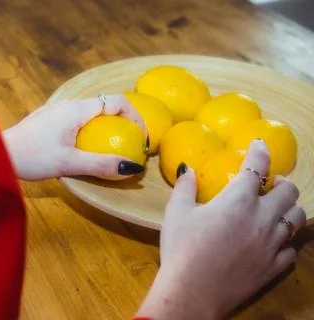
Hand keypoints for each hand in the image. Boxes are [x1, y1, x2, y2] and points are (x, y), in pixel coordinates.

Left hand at [2, 95, 146, 180]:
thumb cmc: (31, 157)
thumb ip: (101, 164)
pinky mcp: (49, 120)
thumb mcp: (69, 163)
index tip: (141, 139)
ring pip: (92, 113)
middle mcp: (68, 104)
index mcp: (77, 109)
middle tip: (130, 145)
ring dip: (106, 127)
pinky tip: (86, 149)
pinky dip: (91, 131)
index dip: (135, 117)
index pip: (117, 102)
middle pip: (106, 106)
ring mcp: (57, 110)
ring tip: (111, 149)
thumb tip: (131, 168)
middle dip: (123, 122)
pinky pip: (78, 120)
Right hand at [136, 139, 305, 318]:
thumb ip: (185, 187)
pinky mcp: (273, 267)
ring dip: (288, 209)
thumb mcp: (176, 213)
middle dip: (281, 181)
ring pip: (297, 219)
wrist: (191, 292)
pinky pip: (291, 250)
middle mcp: (262, 218)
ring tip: (275, 210)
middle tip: (268, 184)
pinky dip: (285, 241)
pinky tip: (271, 241)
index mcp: (238, 200)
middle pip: (289, 191)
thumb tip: (187, 170)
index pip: (257, 167)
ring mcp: (271, 244)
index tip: (258, 145)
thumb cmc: (181, 249)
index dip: (260, 152)